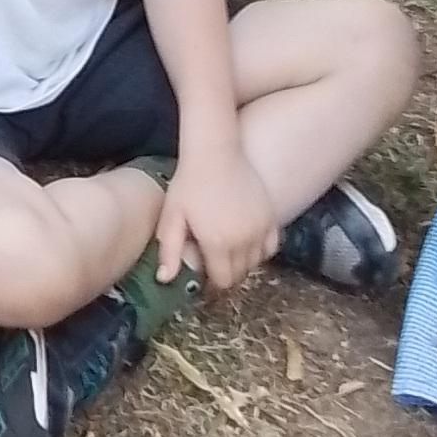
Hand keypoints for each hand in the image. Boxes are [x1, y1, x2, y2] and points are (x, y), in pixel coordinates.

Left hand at [157, 143, 277, 294]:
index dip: (212, 284)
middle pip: (240, 274)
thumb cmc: (189, 184)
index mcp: (217, 243)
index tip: (204, 276)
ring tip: (227, 250)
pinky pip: (272, 246)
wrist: (215, 153)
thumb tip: (165, 279)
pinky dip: (261, 250)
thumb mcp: (172, 217)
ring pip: (256, 262)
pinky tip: (247, 242)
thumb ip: (169, 251)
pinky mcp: (271, 217)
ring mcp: (261, 229)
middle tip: (213, 261)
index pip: (222, 281)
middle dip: (226, 274)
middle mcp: (243, 240)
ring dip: (243, 263)